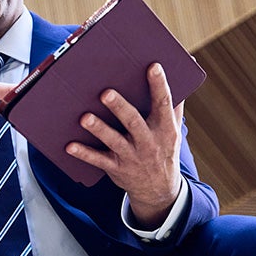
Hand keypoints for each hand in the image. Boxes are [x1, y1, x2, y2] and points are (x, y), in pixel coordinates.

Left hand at [65, 63, 181, 226]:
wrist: (159, 189)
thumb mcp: (174, 129)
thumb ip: (175, 104)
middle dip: (120, 107)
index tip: (152, 66)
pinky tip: (68, 145)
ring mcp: (131, 156)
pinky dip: (83, 153)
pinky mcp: (116, 168)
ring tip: (84, 117)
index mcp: (164, 128)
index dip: (159, 85)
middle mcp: (148, 142)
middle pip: (133, 121)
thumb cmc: (163, 149)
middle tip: (105, 92)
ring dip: (99, 129)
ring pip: (114, 141)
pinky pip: (97, 160)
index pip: (163, 103)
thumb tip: (186, 71)